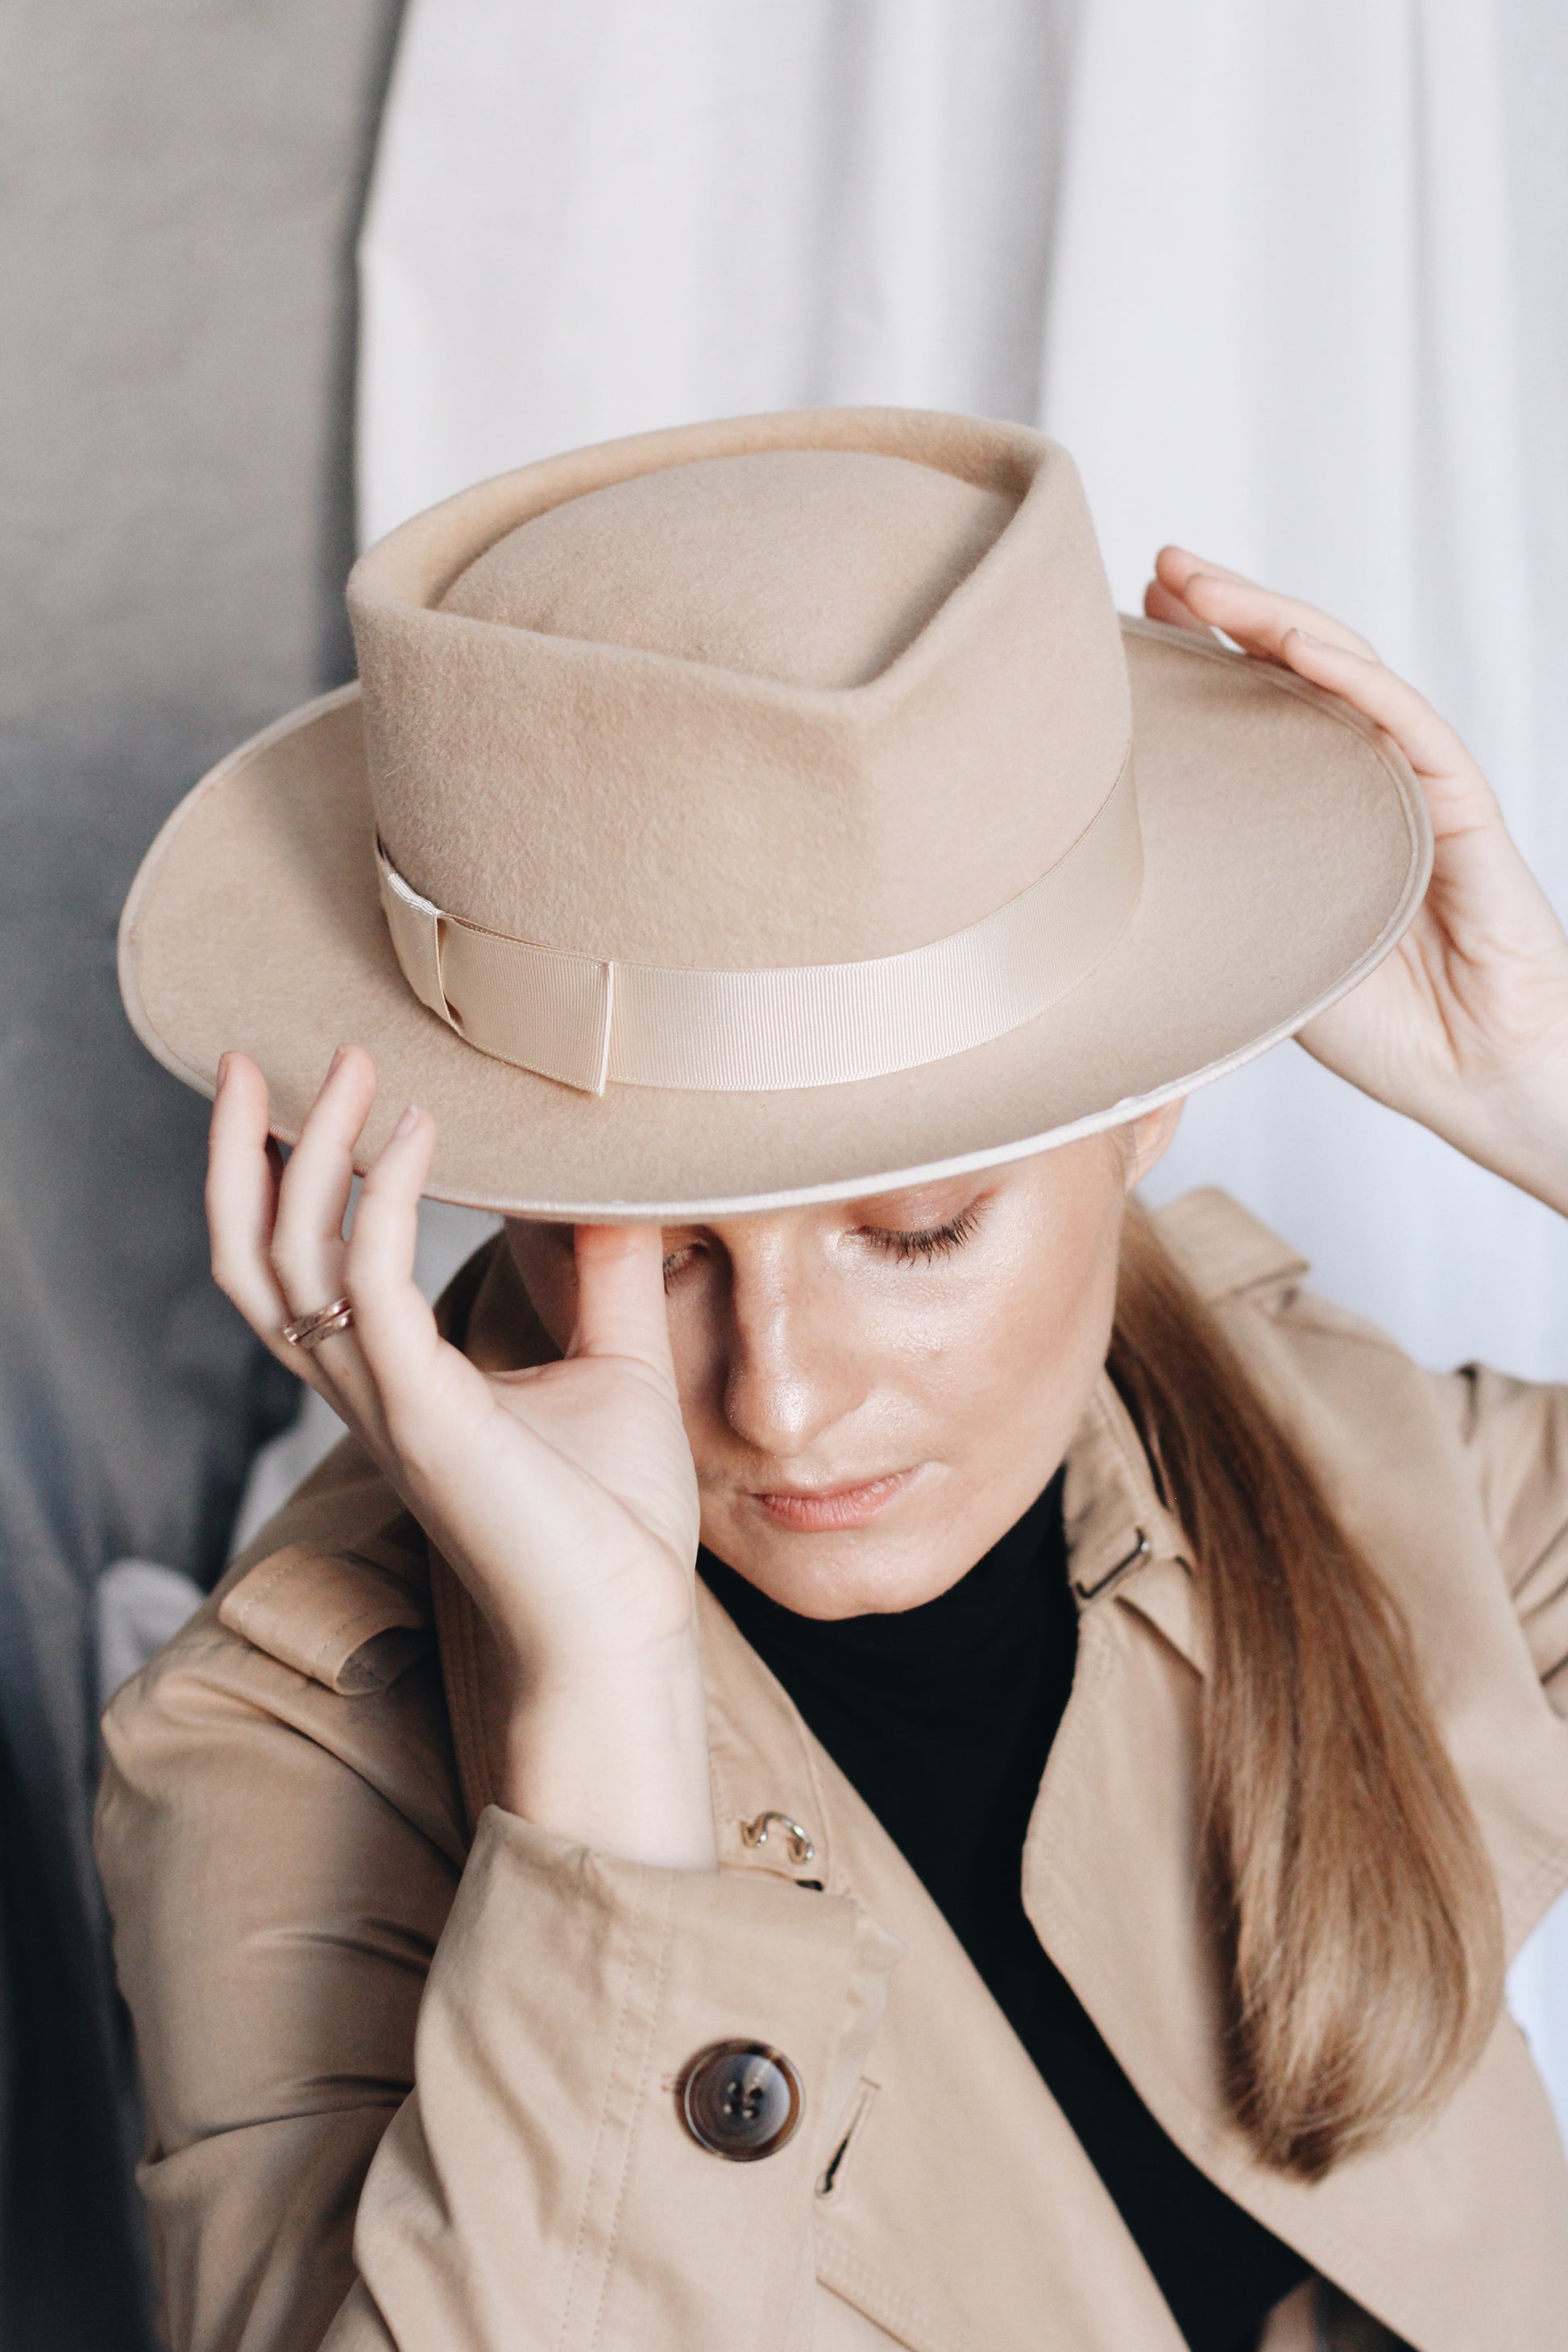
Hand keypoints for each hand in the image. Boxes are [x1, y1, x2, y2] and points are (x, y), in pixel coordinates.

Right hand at [207, 1044, 714, 1868]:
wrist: (627, 1630)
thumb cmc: (617, 1524)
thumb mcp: (619, 1369)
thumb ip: (607, 1282)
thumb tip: (621, 1197)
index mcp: (396, 1381)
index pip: (299, 1272)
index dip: (279, 1184)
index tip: (305, 1096)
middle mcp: (368, 1388)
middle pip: (252, 1262)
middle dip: (240, 1159)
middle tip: (252, 1059)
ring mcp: (386, 1401)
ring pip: (286, 1267)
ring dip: (301, 1158)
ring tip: (346, 1066)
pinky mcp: (424, 1414)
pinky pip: (373, 1287)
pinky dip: (387, 1200)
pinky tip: (423, 1134)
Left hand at [1148, 551, 1567, 1215]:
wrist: (1477, 1075)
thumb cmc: (1381, 1028)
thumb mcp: (1260, 952)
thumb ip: (1212, 900)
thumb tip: (1094, 884)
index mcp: (1315, 811)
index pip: (1256, 708)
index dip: (1203, 655)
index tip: (1136, 616)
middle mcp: (1364, 782)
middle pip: (1293, 670)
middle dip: (1225, 610)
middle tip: (1157, 567)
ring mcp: (1416, 785)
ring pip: (1344, 675)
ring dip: (1271, 618)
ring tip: (1200, 580)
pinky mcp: (1462, 806)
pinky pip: (1409, 725)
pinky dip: (1355, 679)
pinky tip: (1296, 641)